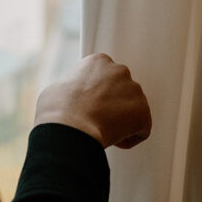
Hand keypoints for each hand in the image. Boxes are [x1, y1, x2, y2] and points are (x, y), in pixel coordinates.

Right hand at [34, 52, 151, 149]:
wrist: (70, 129)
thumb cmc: (58, 110)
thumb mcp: (58, 88)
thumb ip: (72, 87)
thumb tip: (71, 96)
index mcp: (98, 61)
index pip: (105, 77)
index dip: (97, 95)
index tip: (90, 106)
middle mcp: (119, 70)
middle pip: (121, 91)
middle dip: (112, 105)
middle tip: (97, 119)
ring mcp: (134, 90)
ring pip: (132, 110)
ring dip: (121, 121)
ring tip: (102, 130)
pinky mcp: (144, 112)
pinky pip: (141, 129)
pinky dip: (129, 138)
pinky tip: (112, 140)